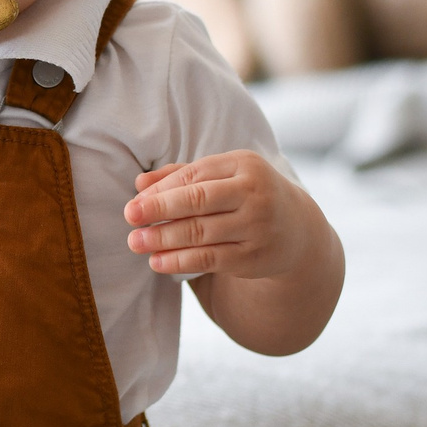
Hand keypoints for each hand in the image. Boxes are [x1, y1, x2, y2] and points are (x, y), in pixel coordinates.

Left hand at [124, 151, 344, 355]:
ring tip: (136, 242)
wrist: (296, 231)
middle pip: (197, 200)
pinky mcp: (253, 256)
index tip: (135, 202)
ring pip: (201, 232)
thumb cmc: (247, 196)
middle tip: (129, 217)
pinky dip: (180, 261)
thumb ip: (182, 176)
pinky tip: (157, 262)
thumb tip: (139, 183)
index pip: (195, 175)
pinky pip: (210, 259)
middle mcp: (254, 192)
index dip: (161, 190)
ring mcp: (256, 225)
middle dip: (159, 209)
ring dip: (163, 238)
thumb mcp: (223, 177)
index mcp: (244, 164)